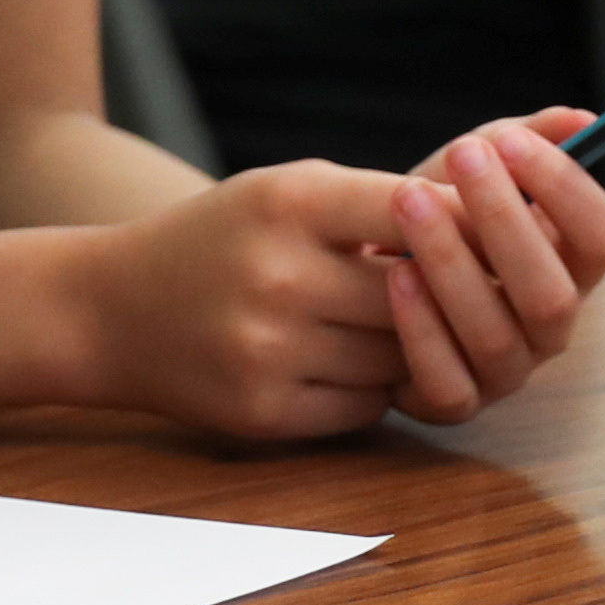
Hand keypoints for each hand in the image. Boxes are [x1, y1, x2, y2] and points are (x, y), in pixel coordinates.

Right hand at [81, 160, 459, 438]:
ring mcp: (269, 351)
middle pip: (416, 295)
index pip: (412, 209)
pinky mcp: (263, 412)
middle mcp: (279, 276)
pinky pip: (365, 406)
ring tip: (408, 323)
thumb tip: (491, 226)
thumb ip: (378, 202)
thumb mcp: (288, 191)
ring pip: (399, 357)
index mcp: (288, 203)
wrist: (114, 310)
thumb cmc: (222, 238)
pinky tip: (357, 361)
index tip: (489, 229)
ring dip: (415, 345)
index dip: (461, 222)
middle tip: (478, 288)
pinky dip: (376, 387)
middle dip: (448, 293)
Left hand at [374, 115, 604, 424]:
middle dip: (504, 220)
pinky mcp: (454, 404)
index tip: (511, 142)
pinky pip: (448, 382)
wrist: (362, 275)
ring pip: (496, 336)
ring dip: (452, 263)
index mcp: (572, 266)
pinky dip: (421, 329)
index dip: (568, 189)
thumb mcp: (472, 171)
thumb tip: (580, 119)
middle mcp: (550, 327)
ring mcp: (506, 371)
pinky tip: (394, 275)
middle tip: (459, 156)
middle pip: (553, 292)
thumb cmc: (435, 215)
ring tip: (407, 200)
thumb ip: (520, 140)